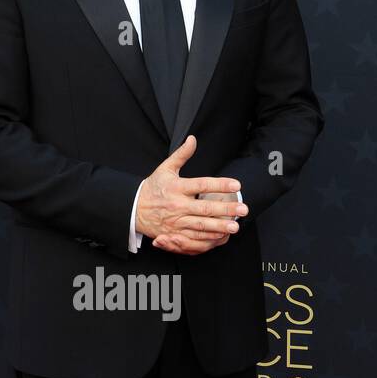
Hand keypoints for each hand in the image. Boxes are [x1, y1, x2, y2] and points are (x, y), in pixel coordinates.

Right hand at [135, 135, 247, 255]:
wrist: (134, 209)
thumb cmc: (153, 187)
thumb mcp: (165, 168)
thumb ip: (181, 154)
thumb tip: (193, 139)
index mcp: (176, 187)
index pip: (202, 184)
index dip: (220, 185)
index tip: (236, 185)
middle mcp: (177, 205)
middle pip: (205, 208)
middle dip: (225, 210)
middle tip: (243, 209)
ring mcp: (175, 222)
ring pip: (201, 226)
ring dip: (219, 227)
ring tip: (235, 226)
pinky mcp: (174, 234)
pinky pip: (193, 238)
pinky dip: (207, 238)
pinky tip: (220, 236)